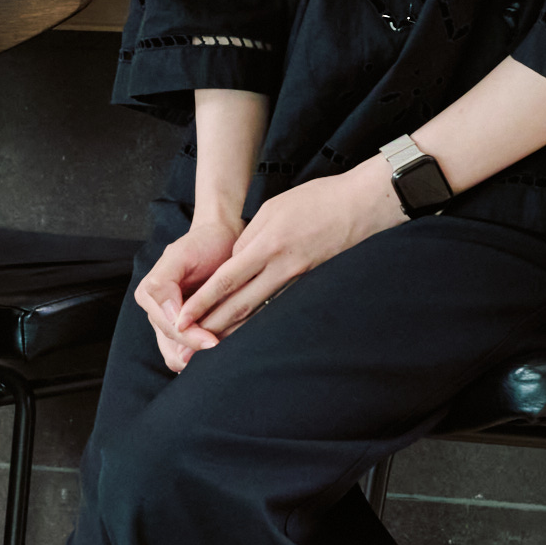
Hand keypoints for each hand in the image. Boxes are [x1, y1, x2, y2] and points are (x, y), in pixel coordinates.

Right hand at [133, 204, 244, 373]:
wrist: (221, 239)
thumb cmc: (203, 243)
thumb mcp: (180, 255)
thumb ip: (164, 283)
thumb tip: (170, 316)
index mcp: (150, 294)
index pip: (168, 327)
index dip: (190, 337)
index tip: (213, 340)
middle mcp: (156, 310)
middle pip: (173, 345)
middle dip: (195, 347)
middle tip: (219, 344)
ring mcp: (170, 321)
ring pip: (179, 354)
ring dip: (197, 354)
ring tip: (220, 346)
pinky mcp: (187, 326)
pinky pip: (190, 350)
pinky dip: (202, 351)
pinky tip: (218, 344)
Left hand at [163, 167, 394, 350]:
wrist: (362, 205)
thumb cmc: (318, 200)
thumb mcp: (274, 209)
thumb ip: (251, 239)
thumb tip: (236, 263)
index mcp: (268, 245)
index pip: (227, 280)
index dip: (203, 303)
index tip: (182, 319)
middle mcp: (281, 267)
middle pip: (240, 303)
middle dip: (212, 324)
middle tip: (188, 341)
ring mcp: (298, 278)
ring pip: (260, 310)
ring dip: (234, 329)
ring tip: (212, 344)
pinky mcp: (310, 283)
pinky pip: (278, 305)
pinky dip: (260, 320)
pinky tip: (248, 332)